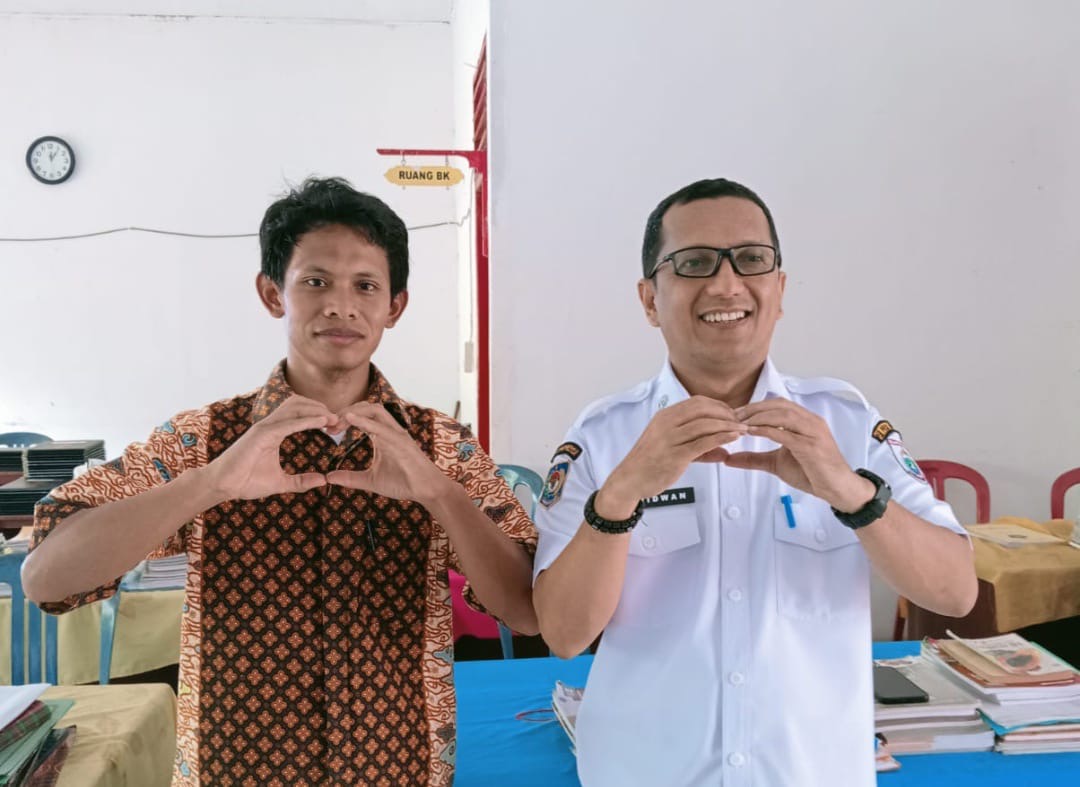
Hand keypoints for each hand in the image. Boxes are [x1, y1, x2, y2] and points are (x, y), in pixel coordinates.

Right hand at [204, 395, 336, 499]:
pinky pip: (287, 423)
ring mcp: (264, 427)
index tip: (336, 425)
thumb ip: (301, 481)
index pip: (300, 413)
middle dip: (321, 408)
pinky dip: (306, 420)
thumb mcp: (280, 483)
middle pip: (300, 403)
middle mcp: (270, 424)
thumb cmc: (246, 482)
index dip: (319, 415)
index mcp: (274, 431)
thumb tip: (323, 481)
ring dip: (316, 410)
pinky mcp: (260, 434)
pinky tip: (321, 422)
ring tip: (333, 419)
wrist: (222, 486)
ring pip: (294, 407)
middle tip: (338, 420)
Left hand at [325, 403, 447, 504]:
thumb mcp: (370, 480)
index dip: (343, 418)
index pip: (361, 416)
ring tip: (337, 421)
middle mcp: (389, 430)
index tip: (328, 430)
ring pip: (376, 410)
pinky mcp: (402, 442)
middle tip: (328, 425)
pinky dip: (366, 421)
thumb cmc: (403, 482)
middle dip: (346, 411)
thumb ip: (350, 478)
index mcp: (382, 435)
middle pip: (367, 407)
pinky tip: (351, 419)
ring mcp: (396, 434)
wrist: (426, 490)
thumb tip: (328, 477)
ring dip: (354, 412)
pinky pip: (382, 427)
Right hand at [598, 396, 746, 517]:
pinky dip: (721, 438)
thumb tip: (724, 452)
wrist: (628, 481)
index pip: (696, 402)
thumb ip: (700, 449)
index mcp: (664, 417)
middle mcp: (666, 423)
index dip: (718, 406)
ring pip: (705, 424)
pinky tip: (733, 438)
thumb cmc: (649, 465)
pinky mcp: (674, 455)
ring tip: (743, 430)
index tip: (732, 414)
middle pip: (703, 409)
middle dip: (726, 413)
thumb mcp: (672, 449)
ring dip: (728, 425)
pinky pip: (703, 442)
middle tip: (741, 421)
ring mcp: (670, 439)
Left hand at [726, 400, 873, 510]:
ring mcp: (813, 432)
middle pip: (778, 405)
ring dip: (759, 417)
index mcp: (804, 421)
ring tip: (740, 423)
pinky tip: (752, 432)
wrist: (837, 489)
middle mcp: (810, 421)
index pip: (777, 404)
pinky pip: (786, 433)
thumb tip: (728, 459)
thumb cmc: (812, 474)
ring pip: (783, 415)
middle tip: (733, 416)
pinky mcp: (812, 446)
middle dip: (753, 408)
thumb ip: (754, 459)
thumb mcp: (776, 464)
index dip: (755, 406)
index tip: (734, 413)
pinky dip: (767, 430)